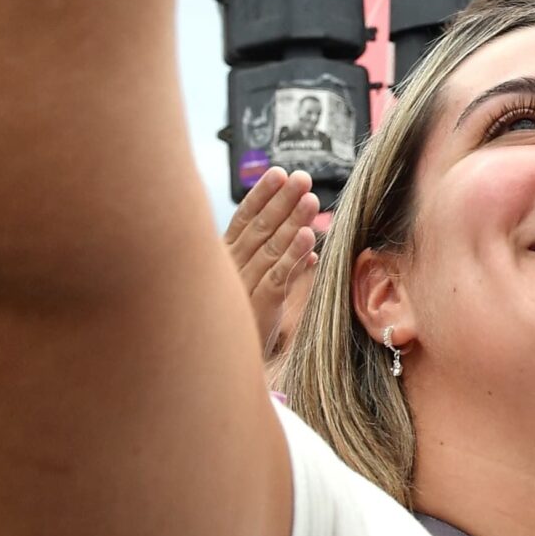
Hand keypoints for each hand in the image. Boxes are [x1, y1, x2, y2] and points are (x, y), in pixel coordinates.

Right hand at [224, 167, 319, 360]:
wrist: (223, 363)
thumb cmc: (242, 321)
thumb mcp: (257, 284)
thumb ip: (280, 261)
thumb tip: (307, 239)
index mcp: (226, 258)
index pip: (244, 219)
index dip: (262, 196)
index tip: (279, 172)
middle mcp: (230, 268)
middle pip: (259, 228)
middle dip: (282, 200)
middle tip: (302, 177)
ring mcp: (242, 286)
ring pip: (270, 247)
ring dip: (291, 221)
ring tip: (310, 199)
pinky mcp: (257, 307)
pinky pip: (277, 276)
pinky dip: (293, 255)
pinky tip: (308, 238)